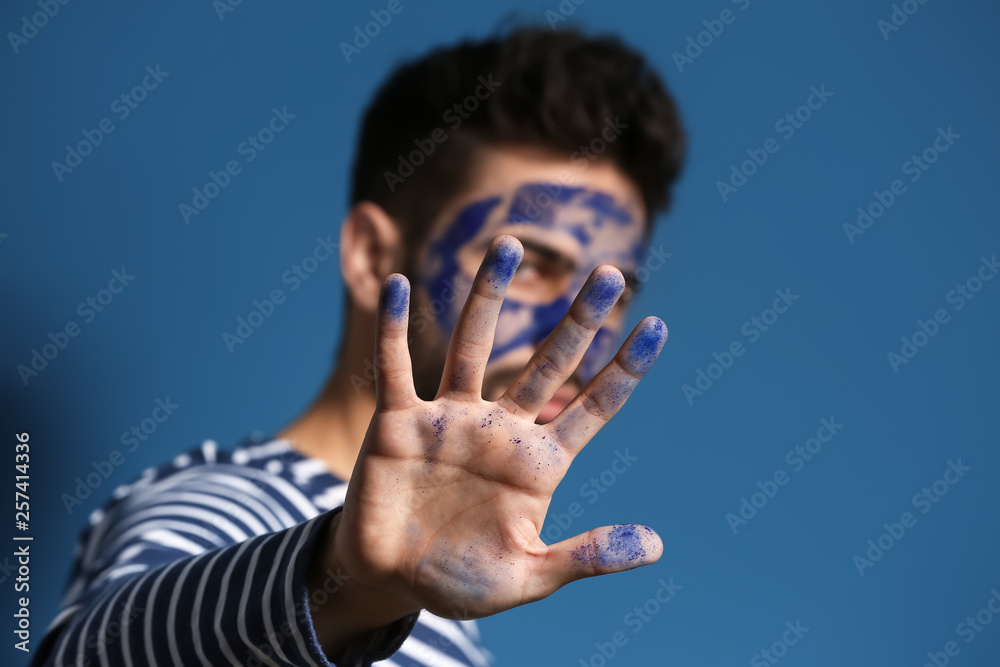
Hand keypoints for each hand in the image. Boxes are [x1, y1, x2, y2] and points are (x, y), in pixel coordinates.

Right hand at [314, 235, 667, 650]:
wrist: (392, 581)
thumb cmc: (463, 581)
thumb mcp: (529, 576)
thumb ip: (586, 556)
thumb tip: (658, 545)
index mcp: (539, 463)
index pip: (593, 406)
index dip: (625, 370)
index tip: (658, 327)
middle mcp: (500, 429)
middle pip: (549, 363)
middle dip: (579, 321)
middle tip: (610, 274)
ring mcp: (449, 420)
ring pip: (471, 346)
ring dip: (488, 297)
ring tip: (508, 245)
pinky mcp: (398, 422)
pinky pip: (395, 367)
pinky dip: (394, 329)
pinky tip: (399, 287)